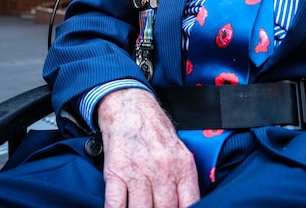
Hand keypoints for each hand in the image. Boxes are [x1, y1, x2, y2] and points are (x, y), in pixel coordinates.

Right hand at [97, 88, 199, 207]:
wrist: (130, 106)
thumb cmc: (155, 130)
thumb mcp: (180, 152)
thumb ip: (184, 180)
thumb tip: (186, 206)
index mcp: (183, 167)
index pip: (190, 204)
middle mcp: (163, 171)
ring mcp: (139, 173)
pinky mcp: (116, 173)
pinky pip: (115, 204)